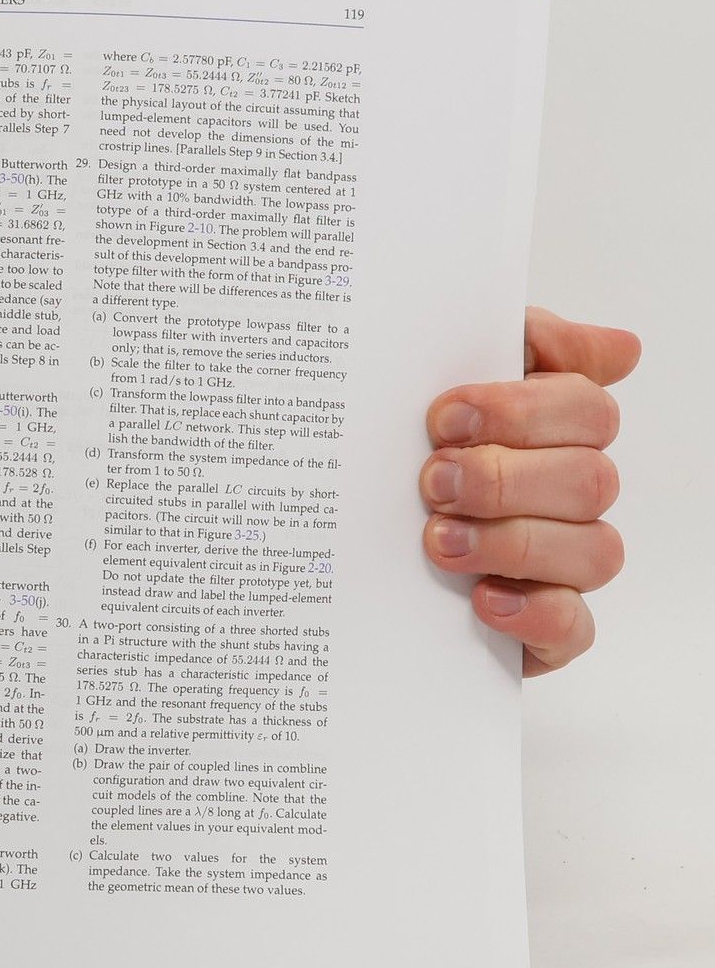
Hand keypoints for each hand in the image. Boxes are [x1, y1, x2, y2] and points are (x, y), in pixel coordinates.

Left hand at [420, 305, 639, 674]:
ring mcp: (564, 562)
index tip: (445, 415)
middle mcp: (570, 493)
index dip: (522, 410)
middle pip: (590, 480)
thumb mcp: (440, 371)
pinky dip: (534, 612)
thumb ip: (520, 341)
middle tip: (432, 480)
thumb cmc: (408, 444)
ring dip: (512, 541)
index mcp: (556, 429)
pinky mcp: (545, 624)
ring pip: (594, 551)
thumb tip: (618, 348)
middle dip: (506, 477)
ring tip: (437, 538)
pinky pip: (574, 627)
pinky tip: (482, 596)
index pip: (587, 409)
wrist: (349, 535)